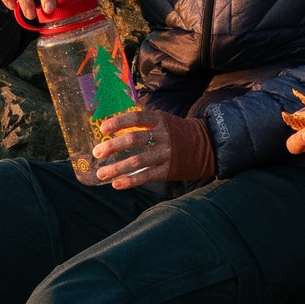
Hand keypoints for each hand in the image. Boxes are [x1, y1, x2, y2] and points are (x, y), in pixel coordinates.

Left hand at [92, 109, 211, 188]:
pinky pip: (146, 177)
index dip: (118, 122)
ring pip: (137, 161)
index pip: (136, 118)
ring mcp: (166, 154)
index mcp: (160, 120)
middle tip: (97, 153)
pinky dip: (130, 181)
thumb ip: (143, 125)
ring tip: (101, 174)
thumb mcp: (163, 121)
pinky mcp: (168, 170)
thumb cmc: (177, 132)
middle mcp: (163, 136)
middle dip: (112, 147)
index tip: (103, 128)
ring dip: (117, 168)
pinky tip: (116, 184)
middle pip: (134, 139)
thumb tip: (114, 131)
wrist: (207, 145)